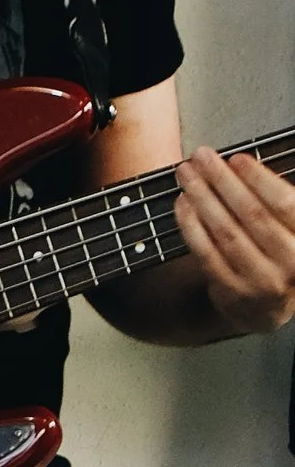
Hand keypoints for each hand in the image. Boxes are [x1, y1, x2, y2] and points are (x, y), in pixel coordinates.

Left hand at [174, 144, 294, 336]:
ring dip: (202, 198)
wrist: (267, 309)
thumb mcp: (290, 230)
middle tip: (202, 157)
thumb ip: (276, 203)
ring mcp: (260, 280)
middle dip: (223, 181)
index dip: (259, 179)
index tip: (236, 158)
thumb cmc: (279, 256)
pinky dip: (191, 224)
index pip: (284, 204)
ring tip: (187, 174)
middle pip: (252, 214)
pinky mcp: (232, 291)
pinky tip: (183, 203)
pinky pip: (206, 252)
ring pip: (226, 232)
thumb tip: (240, 164)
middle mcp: (290, 263)